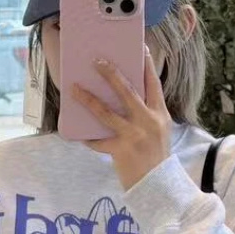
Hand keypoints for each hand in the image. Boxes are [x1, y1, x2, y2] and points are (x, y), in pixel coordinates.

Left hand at [74, 51, 172, 190]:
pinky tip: (76, 132)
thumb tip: (126, 95)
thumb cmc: (156, 155)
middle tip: (97, 61)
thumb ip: (147, 113)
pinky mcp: (120, 150)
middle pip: (127, 91)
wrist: (158, 185)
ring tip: (75, 89)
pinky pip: (98, 140)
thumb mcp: (160, 130)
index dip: (147, 65)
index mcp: (159, 114)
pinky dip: (87, 136)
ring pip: (106, 112)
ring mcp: (133, 135)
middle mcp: (147, 121)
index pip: (153, 84)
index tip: (142, 48)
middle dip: (110, 74)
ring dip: (88, 99)